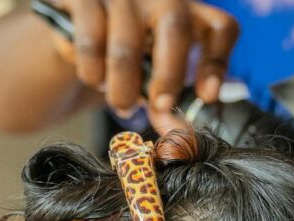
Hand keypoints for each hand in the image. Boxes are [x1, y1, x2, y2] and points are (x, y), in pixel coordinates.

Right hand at [51, 0, 238, 117]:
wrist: (72, 35)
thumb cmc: (124, 60)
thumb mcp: (153, 77)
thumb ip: (167, 100)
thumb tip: (176, 131)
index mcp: (189, 15)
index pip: (220, 27)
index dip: (218, 61)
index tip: (207, 96)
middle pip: (176, 28)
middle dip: (169, 76)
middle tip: (160, 106)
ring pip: (127, 45)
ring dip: (122, 86)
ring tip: (120, 102)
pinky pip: (90, 42)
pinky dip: (92, 71)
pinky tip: (94, 79)